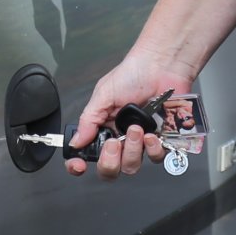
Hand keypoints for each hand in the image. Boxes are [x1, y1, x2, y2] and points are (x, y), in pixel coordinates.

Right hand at [67, 52, 189, 179]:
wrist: (161, 65)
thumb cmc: (132, 74)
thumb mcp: (103, 94)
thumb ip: (88, 120)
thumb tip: (75, 142)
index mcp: (103, 128)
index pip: (86, 154)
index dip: (78, 165)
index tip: (79, 165)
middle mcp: (120, 138)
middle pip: (110, 169)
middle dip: (110, 161)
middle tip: (113, 143)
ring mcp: (140, 141)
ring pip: (131, 166)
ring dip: (132, 150)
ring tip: (136, 129)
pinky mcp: (161, 140)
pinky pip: (155, 157)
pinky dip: (153, 149)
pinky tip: (152, 135)